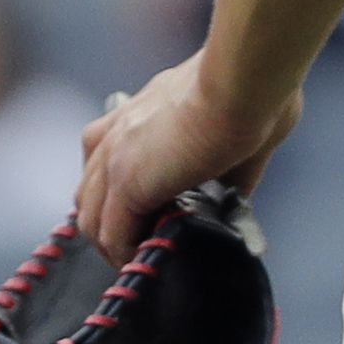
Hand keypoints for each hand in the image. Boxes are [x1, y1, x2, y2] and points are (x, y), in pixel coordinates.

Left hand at [77, 52, 298, 258]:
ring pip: (91, 216)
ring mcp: (115, 158)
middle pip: (88, 189)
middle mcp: (116, 130)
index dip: (115, 190)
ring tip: (139, 258)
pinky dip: (126, 252)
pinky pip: (113, 235)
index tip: (139, 212)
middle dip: (107, 220)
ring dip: (112, 242)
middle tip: (135, 241)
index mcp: (139, 111)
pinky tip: (147, 259)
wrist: (244, 84)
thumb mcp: (236, 129)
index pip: (104, 155)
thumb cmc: (255, 92)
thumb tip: (235, 198)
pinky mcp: (128, 184)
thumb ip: (228, 167)